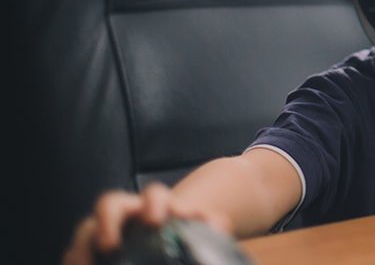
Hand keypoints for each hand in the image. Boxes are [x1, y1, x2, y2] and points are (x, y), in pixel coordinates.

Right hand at [62, 183, 231, 264]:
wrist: (166, 234)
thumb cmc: (183, 231)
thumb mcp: (199, 227)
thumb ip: (210, 225)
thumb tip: (220, 224)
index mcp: (156, 205)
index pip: (153, 195)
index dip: (154, 204)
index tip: (157, 221)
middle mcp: (127, 213)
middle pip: (110, 204)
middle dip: (108, 220)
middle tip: (110, 244)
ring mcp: (105, 230)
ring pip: (86, 230)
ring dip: (82, 247)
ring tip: (83, 264)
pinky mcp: (91, 249)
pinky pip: (77, 252)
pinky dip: (76, 258)